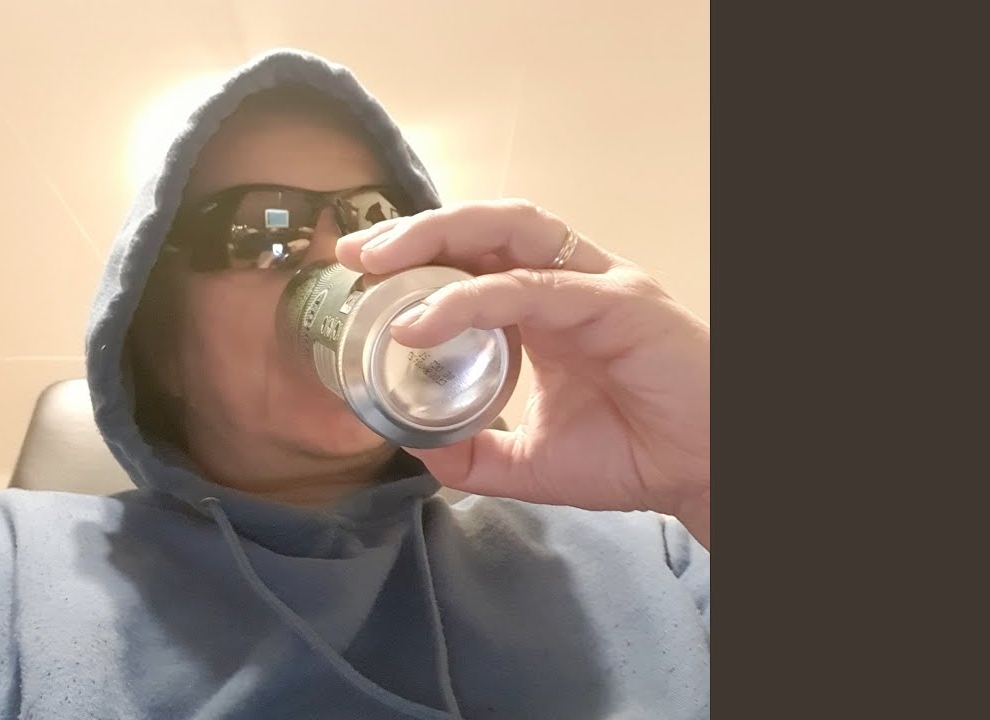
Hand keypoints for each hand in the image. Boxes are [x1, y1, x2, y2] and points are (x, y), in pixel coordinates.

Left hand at [336, 200, 709, 547]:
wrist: (703, 475)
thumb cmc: (633, 456)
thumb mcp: (531, 462)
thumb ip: (473, 452)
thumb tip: (410, 445)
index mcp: (545, 308)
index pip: (474, 258)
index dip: (416, 255)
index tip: (357, 271)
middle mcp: (567, 282)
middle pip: (484, 228)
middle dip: (415, 230)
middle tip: (353, 254)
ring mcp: (594, 284)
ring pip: (510, 231)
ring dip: (439, 236)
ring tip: (379, 262)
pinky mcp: (618, 302)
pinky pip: (533, 289)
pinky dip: (472, 299)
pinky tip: (422, 321)